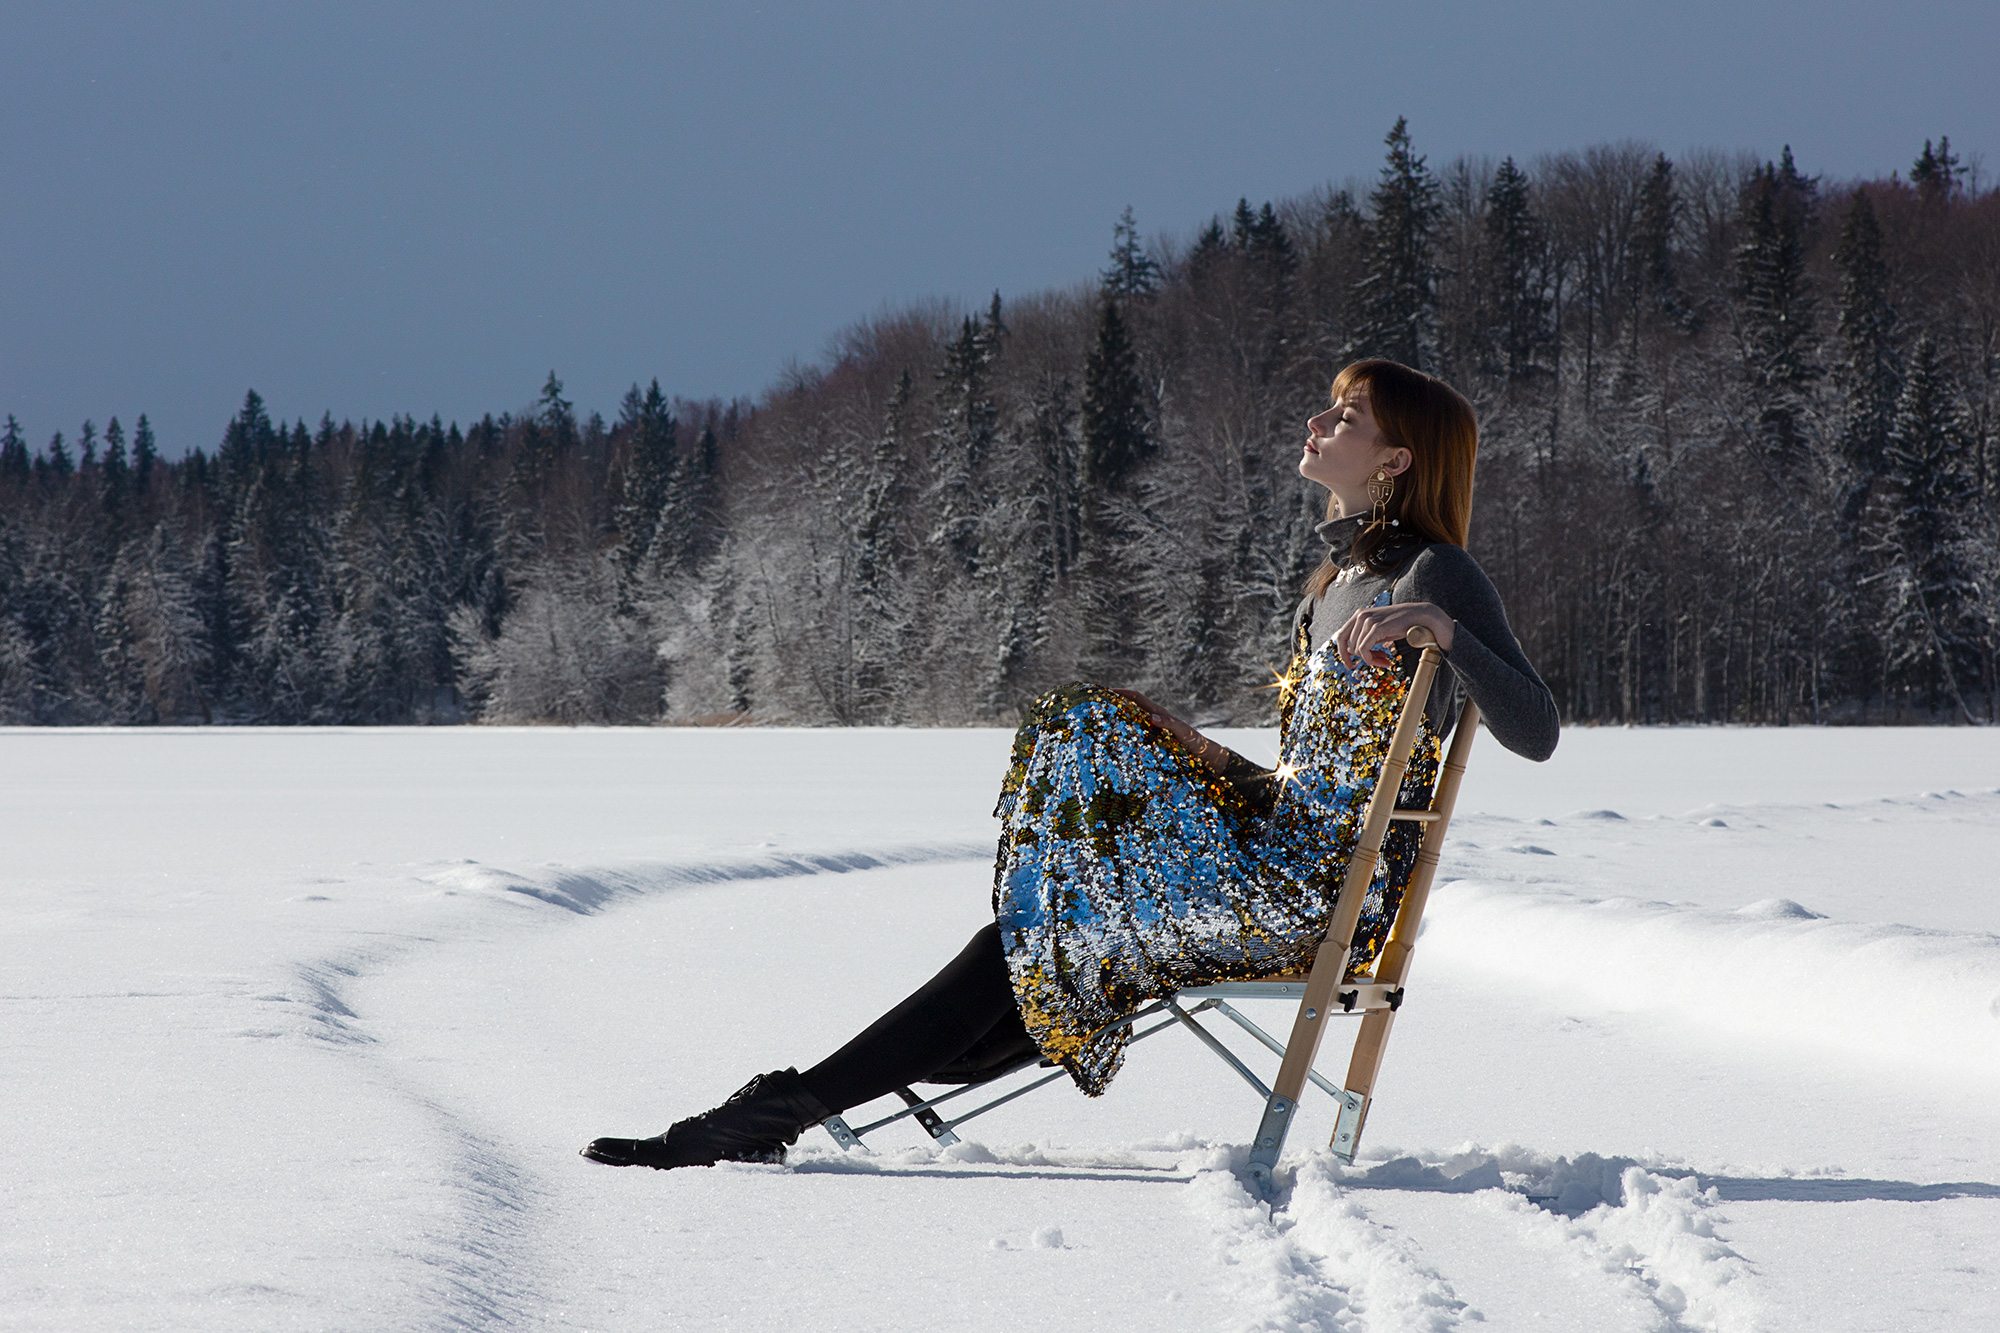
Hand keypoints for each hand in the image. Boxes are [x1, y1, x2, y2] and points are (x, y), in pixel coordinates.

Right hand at [1108, 689, 1224, 772]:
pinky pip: (1134, 737)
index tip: (1107, 691)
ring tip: (1100, 725)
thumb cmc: (1195, 742)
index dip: (1122, 692)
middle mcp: (1152, 720)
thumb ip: (1170, 723)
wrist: (1203, 756)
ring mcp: (1151, 732)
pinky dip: (1124, 738)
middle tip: (1097, 706)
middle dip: (1115, 704)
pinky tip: (1114, 746)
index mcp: (1158, 713)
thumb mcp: (1183, 732)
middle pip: (1130, 708)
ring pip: (1130, 723)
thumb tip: (1152, 717)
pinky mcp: (1151, 743)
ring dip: (1117, 721)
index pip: (1137, 698)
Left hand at [1334, 602, 1454, 670]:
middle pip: (1348, 646)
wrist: (1420, 616)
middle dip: (1362, 659)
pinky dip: (1372, 659)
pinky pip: (1364, 650)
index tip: (1350, 665)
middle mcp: (1360, 615)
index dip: (1342, 653)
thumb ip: (1364, 637)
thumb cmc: (1400, 624)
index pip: (1340, 636)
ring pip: (1357, 650)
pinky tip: (1386, 660)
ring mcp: (1367, 620)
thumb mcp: (1378, 630)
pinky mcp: (1375, 627)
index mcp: (1359, 615)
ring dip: (1372, 660)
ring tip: (1386, 659)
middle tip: (1380, 662)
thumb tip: (1350, 653)